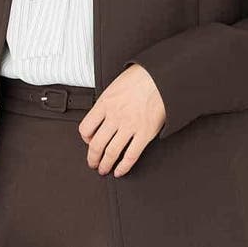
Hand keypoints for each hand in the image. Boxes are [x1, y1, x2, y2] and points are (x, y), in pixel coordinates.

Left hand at [77, 63, 165, 177]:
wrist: (162, 76)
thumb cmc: (142, 77)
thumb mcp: (116, 85)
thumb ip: (108, 101)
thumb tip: (103, 114)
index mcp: (105, 103)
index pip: (86, 128)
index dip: (85, 138)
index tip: (88, 141)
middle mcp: (115, 116)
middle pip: (96, 144)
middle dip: (93, 158)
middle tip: (93, 163)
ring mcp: (130, 126)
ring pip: (111, 152)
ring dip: (105, 164)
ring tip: (104, 169)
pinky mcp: (145, 133)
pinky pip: (131, 155)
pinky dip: (123, 166)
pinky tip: (120, 171)